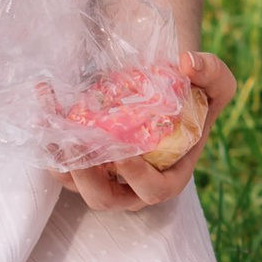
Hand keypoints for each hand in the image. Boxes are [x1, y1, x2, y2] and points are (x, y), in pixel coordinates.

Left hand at [63, 45, 234, 213]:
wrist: (161, 83)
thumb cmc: (192, 91)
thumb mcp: (215, 81)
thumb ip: (211, 71)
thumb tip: (187, 63)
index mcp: (168, 177)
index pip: (154, 191)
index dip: (138, 178)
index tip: (125, 154)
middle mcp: (132, 186)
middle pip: (103, 198)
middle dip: (86, 176)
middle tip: (77, 142)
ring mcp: (103, 178)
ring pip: (73, 183)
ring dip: (58, 158)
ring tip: (51, 123)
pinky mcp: (80, 163)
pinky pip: (58, 161)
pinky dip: (48, 137)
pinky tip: (45, 102)